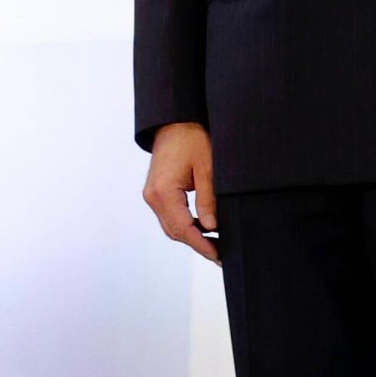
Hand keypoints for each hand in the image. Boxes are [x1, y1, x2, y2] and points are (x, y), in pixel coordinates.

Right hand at [143, 122, 219, 264]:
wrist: (175, 121)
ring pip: (172, 226)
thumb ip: (208, 200)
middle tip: (223, 254)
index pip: (183, 229)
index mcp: (163, 192)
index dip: (202, 245)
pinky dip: (187, 224)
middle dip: (199, 244)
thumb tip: (212, 227)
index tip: (219, 255)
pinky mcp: (157, 192)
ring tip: (217, 243)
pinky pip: (171, 215)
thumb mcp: (208, 168)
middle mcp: (153, 197)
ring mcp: (152, 195)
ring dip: (193, 236)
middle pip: (175, 232)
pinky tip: (205, 227)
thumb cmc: (192, 138)